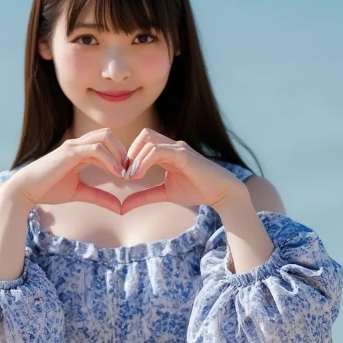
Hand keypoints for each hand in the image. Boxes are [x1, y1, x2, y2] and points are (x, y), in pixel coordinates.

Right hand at [7, 129, 127, 214]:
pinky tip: (117, 174)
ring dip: (119, 153)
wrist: (26, 190)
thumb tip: (120, 208)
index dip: (121, 156)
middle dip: (123, 150)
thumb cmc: (48, 190)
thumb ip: (100, 197)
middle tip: (131, 171)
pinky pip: (95, 149)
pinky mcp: (69, 152)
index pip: (106, 143)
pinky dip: (109, 159)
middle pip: (108, 134)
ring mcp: (73, 146)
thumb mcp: (80, 194)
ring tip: (126, 173)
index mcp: (80, 151)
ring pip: (104, 137)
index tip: (130, 174)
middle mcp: (78, 144)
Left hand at [120, 129, 246, 213]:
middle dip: (130, 153)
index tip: (123, 176)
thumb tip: (122, 207)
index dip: (129, 156)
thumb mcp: (164, 194)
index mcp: (167, 151)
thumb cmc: (196, 191)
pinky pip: (157, 150)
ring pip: (149, 140)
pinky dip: (144, 161)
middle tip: (124, 174)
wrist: (221, 193)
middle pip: (143, 135)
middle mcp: (172, 145)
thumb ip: (143, 197)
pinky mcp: (183, 154)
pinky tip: (138, 176)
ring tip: (130, 177)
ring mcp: (178, 148)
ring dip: (135, 158)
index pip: (142, 142)